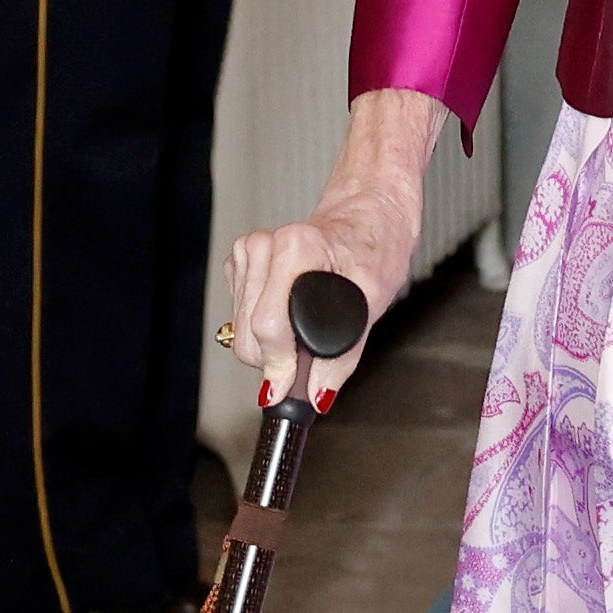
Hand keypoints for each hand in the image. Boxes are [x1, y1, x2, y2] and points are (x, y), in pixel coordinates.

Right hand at [230, 87, 446, 403]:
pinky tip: (290, 311)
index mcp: (296, 247)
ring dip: (272, 345)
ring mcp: (248, 253)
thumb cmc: (374, 249)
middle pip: (250, 335)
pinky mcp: (239, 263)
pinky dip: (265, 330)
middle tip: (311, 355)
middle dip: (278, 358)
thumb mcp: (373, 302)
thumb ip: (343, 356)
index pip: (269, 326)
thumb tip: (317, 395)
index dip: (282, 364)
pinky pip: (240, 320)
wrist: (368, 217)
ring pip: (241, 333)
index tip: (291, 388)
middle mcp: (265, 246)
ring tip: (306, 326)